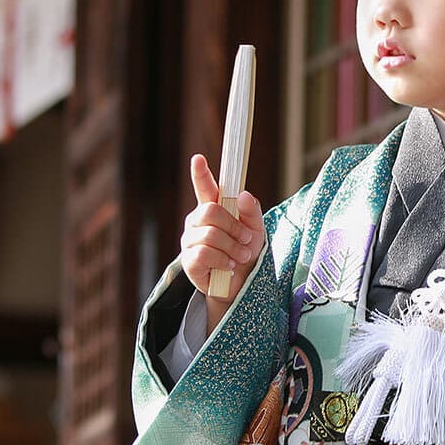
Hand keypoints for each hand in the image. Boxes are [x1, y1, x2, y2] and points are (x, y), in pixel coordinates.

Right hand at [180, 154, 263, 330]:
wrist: (241, 285)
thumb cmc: (245, 253)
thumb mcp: (255, 230)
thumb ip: (251, 212)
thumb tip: (242, 195)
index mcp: (213, 209)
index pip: (204, 187)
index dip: (200, 173)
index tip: (198, 159)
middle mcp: (197, 222)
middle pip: (211, 211)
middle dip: (234, 226)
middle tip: (246, 240)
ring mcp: (190, 241)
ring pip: (210, 234)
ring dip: (232, 247)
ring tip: (240, 256)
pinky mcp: (189, 262)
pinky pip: (205, 254)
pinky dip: (222, 260)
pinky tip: (228, 266)